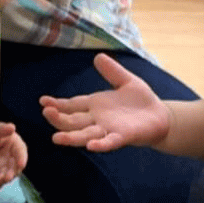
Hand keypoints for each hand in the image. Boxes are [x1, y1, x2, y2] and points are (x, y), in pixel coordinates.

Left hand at [0, 122, 26, 190]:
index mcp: (13, 143)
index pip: (20, 151)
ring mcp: (2, 165)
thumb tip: (12, 128)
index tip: (21, 164)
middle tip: (7, 178)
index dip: (22, 158)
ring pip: (6, 175)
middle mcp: (10, 155)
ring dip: (2, 180)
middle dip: (12, 173)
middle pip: (15, 166)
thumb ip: (1, 129)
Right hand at [40, 54, 172, 150]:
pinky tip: (91, 146)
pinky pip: (110, 142)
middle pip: (73, 121)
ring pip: (85, 135)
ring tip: (56, 138)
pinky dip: (100, 144)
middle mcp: (97, 119)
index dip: (57, 104)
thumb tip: (98, 56)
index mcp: (95, 105)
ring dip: (71, 137)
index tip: (42, 101)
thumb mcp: (126, 81)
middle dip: (58, 119)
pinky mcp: (123, 136)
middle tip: (45, 113)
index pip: (72, 105)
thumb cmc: (142, 101)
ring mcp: (109, 129)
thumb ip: (112, 71)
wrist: (161, 116)